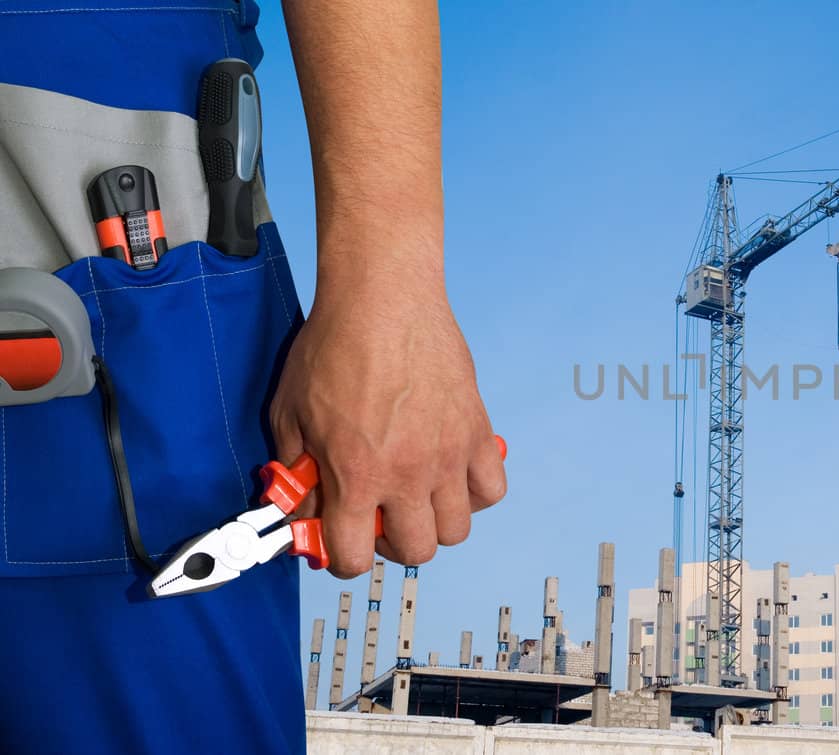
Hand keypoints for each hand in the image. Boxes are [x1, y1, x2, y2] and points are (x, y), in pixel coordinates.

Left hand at [270, 270, 506, 577]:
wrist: (384, 300)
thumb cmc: (334, 347)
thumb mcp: (290, 413)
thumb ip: (296, 469)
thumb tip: (304, 506)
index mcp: (356, 475)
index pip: (353, 558)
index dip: (343, 558)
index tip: (341, 540)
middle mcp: (407, 474)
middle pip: (416, 551)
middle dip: (392, 542)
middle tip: (380, 514)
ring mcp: (449, 455)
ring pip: (457, 530)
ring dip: (434, 522)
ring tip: (417, 495)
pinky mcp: (477, 432)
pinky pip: (492, 488)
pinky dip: (474, 493)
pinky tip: (451, 474)